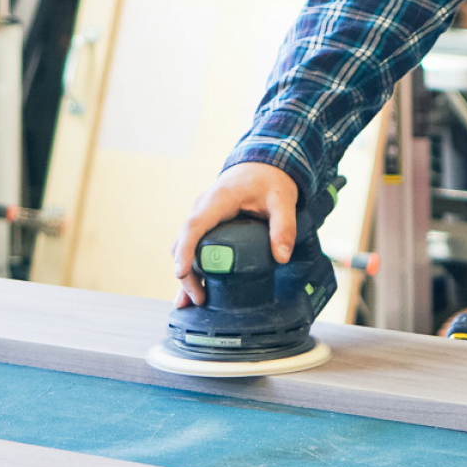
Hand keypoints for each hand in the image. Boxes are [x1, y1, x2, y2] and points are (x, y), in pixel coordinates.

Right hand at [173, 163, 299, 305]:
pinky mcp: (206, 226)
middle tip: (199, 299)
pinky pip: (192, 247)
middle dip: (186, 272)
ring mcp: (202, 217)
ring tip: (194, 302)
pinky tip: (190, 292)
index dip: (186, 251)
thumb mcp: (283, 200)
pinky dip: (191, 268)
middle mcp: (203, 208)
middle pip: (184, 242)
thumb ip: (284, 226)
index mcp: (218, 199)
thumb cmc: (270, 180)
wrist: (263, 165)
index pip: (194, 226)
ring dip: (186, 274)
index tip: (181, 273)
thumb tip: (282, 257)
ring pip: (184, 247)